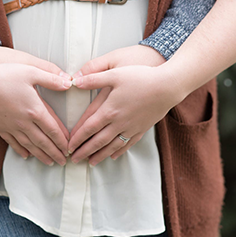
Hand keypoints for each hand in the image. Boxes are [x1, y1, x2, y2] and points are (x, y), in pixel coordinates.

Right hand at [0, 48, 71, 165]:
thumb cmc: (4, 75)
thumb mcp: (31, 72)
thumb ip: (51, 79)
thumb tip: (68, 83)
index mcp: (35, 110)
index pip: (53, 130)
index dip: (62, 140)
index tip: (69, 148)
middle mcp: (24, 122)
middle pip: (43, 142)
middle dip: (55, 153)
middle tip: (63, 161)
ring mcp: (11, 126)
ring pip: (30, 145)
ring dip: (41, 155)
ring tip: (49, 162)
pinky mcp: (0, 127)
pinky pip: (13, 143)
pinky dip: (21, 150)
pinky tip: (27, 155)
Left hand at [68, 47, 180, 165]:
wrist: (167, 86)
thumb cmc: (141, 77)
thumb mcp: (114, 74)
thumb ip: (94, 78)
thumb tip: (75, 81)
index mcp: (109, 110)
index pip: (88, 128)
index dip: (77, 138)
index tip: (68, 146)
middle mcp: (119, 122)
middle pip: (97, 141)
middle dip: (84, 151)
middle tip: (73, 159)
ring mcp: (131, 127)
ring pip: (112, 146)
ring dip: (99, 155)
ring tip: (90, 162)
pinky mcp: (142, 128)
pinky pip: (128, 144)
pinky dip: (118, 151)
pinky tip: (113, 155)